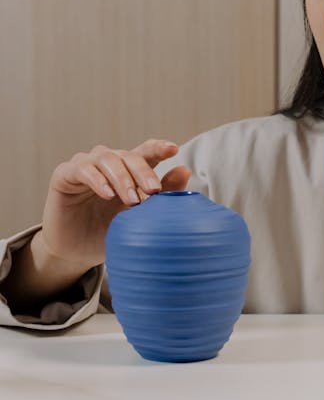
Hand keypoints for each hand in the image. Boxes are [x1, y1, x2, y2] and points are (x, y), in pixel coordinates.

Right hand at [39, 139, 190, 270]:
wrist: (78, 251)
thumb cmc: (111, 230)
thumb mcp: (140, 216)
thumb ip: (162, 194)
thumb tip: (184, 170)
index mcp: (130, 169)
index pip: (146, 152)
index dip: (159, 148)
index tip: (173, 149)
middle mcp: (109, 163)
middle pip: (129, 156)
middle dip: (143, 173)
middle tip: (153, 191)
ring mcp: (86, 165)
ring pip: (107, 158)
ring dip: (122, 178)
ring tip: (132, 200)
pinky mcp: (64, 175)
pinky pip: (82, 168)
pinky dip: (97, 179)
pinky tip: (107, 194)